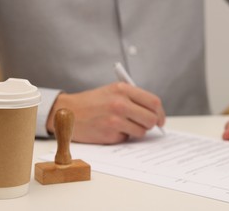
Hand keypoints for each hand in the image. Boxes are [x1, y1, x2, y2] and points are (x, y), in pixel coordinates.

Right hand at [46, 82, 165, 143]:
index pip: (153, 102)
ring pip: (141, 131)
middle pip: (151, 119)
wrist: (68, 111)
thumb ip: (133, 98)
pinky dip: (122, 136)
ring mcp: (114, 120)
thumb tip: (155, 113)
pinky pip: (127, 138)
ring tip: (123, 124)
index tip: (160, 119)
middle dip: (151, 124)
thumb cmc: (93, 101)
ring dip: (136, 131)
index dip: (160, 113)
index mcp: (122, 89)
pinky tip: (111, 129)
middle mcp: (120, 103)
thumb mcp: (112, 90)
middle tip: (145, 124)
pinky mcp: (109, 134)